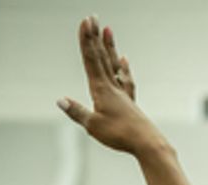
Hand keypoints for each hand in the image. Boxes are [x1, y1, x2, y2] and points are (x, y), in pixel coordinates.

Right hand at [58, 17, 162, 156]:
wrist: (148, 144)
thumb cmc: (120, 136)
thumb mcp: (93, 126)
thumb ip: (77, 112)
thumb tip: (60, 100)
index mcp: (101, 90)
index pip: (91, 60)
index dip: (86, 40)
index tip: (85, 22)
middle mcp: (113, 87)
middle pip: (102, 57)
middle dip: (95, 37)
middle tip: (93, 17)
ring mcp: (123, 94)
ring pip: (114, 65)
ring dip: (109, 47)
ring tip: (108, 30)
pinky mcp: (130, 103)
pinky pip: (125, 80)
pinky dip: (123, 69)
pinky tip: (123, 60)